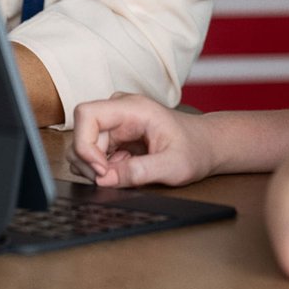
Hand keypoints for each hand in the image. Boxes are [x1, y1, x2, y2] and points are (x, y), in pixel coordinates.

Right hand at [68, 94, 215, 187]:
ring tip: (120, 176)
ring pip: (84, 144)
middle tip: (110, 180)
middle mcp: (120, 111)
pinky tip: (122, 172)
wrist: (207, 145)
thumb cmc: (195, 149)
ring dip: (93, 167)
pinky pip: (94, 152)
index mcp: (133, 108)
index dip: (85, 144)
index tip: (101, 170)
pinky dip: (101, 168)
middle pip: (81, 132)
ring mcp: (116, 123)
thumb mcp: (173, 166)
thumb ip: (139, 172)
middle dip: (89, 162)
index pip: (86, 114)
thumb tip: (104, 179)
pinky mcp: (115, 136)